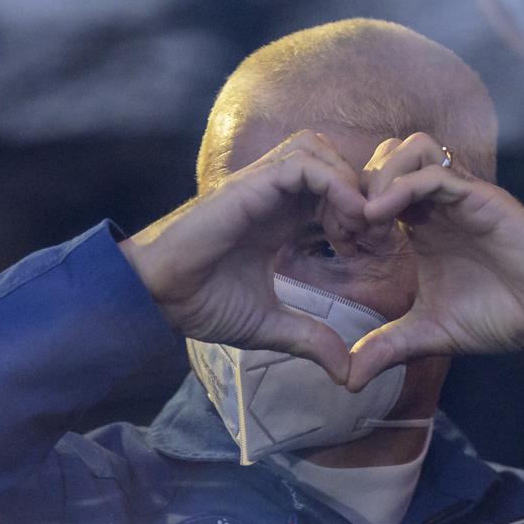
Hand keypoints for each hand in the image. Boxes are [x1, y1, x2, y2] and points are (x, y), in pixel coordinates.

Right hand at [119, 130, 367, 382]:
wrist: (155, 296)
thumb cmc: (199, 304)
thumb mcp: (269, 325)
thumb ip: (309, 338)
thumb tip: (347, 373)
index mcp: (277, 217)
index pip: (330, 191)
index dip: (356, 213)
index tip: (365, 252)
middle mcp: (270, 193)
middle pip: (331, 161)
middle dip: (359, 192)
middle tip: (368, 236)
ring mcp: (259, 184)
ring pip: (320, 150)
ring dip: (347, 182)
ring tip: (356, 227)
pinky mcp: (250, 184)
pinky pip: (305, 163)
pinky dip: (335, 183)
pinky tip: (347, 221)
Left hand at [345, 133, 523, 391]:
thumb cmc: (500, 316)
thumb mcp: (429, 333)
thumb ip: (387, 347)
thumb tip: (348, 379)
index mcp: (422, 224)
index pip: (374, 187)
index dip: (349, 205)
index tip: (339, 240)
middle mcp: (439, 203)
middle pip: (388, 154)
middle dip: (360, 182)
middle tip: (349, 222)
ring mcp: (461, 196)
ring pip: (412, 148)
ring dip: (381, 174)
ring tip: (367, 216)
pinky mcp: (483, 198)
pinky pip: (436, 173)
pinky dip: (403, 185)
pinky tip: (382, 215)